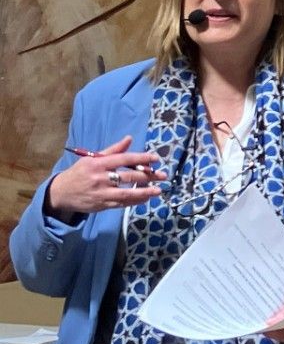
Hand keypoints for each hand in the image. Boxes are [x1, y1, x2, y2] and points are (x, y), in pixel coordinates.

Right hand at [47, 136, 166, 218]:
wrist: (61, 193)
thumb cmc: (80, 173)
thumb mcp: (92, 159)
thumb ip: (112, 150)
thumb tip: (129, 139)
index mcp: (98, 164)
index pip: (124, 159)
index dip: (141, 158)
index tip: (155, 158)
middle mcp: (100, 178)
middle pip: (128, 176)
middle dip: (148, 175)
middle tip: (163, 175)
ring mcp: (101, 192)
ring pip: (126, 192)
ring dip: (144, 192)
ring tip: (158, 190)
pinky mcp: (102, 204)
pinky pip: (121, 203)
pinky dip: (134, 201)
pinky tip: (146, 198)